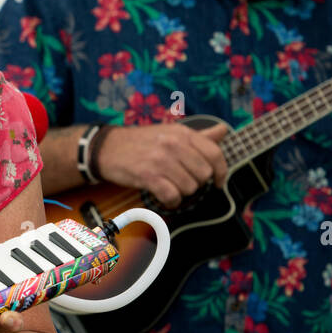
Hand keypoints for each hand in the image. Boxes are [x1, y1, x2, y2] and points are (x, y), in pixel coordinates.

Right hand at [98, 121, 229, 207]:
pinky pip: (172, 196)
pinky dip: (171, 202)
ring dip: (182, 192)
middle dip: (196, 183)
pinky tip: (165, 197)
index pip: (214, 154)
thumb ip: (199, 135)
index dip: (221, 172)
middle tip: (183, 181)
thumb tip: (224, 130)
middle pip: (203, 175)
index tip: (219, 182)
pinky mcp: (148, 176)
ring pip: (189, 188)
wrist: (108, 148)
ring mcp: (161, 160)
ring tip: (170, 186)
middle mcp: (174, 144)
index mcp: (182, 133)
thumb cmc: (141, 142)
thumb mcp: (171, 132)